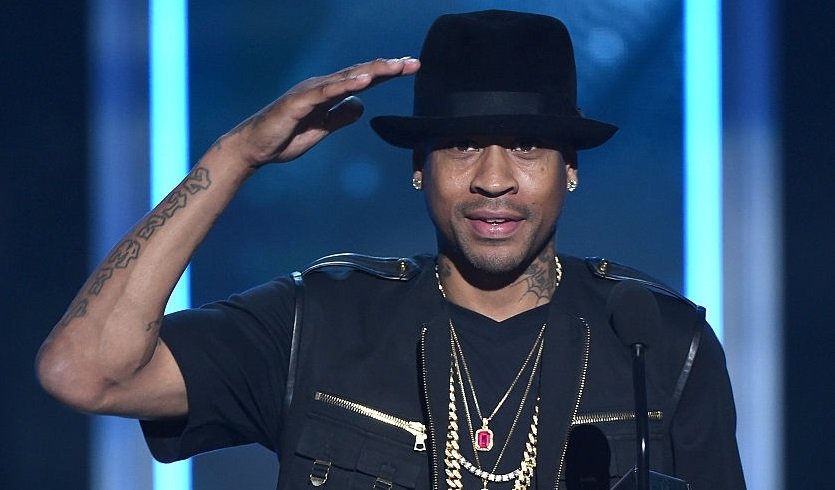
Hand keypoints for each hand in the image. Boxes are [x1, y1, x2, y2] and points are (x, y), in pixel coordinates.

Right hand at [218, 57, 419, 167]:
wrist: (256, 148)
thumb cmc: (285, 137)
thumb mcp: (322, 129)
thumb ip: (340, 117)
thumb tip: (361, 105)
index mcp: (329, 94)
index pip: (363, 80)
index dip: (387, 73)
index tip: (411, 68)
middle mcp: (321, 87)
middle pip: (360, 73)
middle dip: (387, 67)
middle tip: (413, 63)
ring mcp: (310, 92)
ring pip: (346, 77)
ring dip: (372, 70)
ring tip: (395, 66)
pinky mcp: (299, 101)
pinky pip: (326, 91)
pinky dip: (345, 84)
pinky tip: (364, 80)